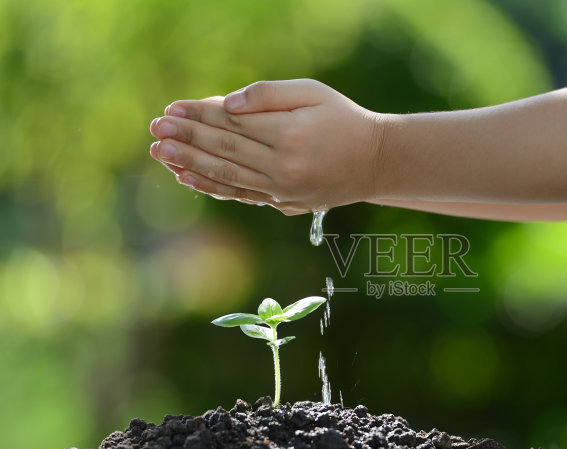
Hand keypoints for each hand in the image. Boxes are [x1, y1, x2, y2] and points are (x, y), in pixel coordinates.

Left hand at [149, 79, 385, 213]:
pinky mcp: (284, 202)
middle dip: (186, 139)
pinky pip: (241, 194)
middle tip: (154, 131)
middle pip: (224, 149)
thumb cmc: (343, 119)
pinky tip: (188, 177)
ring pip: (227, 175)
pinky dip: (212, 186)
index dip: (198, 115)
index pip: (232, 122)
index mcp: (289, 134)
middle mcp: (283, 166)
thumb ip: (268, 95)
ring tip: (160, 154)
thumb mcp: (312, 93)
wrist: (376, 161)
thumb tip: (226, 104)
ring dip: (190, 164)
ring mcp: (283, 189)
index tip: (170, 110)